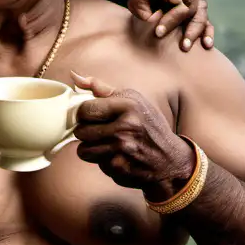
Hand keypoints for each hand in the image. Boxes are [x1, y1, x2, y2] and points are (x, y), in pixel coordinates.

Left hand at [71, 72, 195, 201]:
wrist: (169, 159)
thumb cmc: (148, 126)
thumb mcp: (133, 101)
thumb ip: (101, 89)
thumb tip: (74, 76)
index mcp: (128, 105)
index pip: (85, 109)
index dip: (83, 114)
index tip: (91, 116)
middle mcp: (126, 126)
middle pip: (81, 131)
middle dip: (87, 133)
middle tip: (102, 132)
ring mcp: (122, 149)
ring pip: (83, 150)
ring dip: (92, 149)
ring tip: (109, 144)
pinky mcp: (119, 167)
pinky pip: (96, 164)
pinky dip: (104, 162)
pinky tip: (119, 157)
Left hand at [127, 0, 214, 51]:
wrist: (145, 10)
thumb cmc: (142, 3)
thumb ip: (145, 3)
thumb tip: (162, 11)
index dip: (172, 1)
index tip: (164, 12)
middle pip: (189, 5)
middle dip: (175, 20)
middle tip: (159, 33)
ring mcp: (194, 7)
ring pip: (201, 15)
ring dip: (193, 31)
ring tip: (184, 46)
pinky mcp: (199, 20)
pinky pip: (208, 25)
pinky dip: (208, 34)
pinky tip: (206, 45)